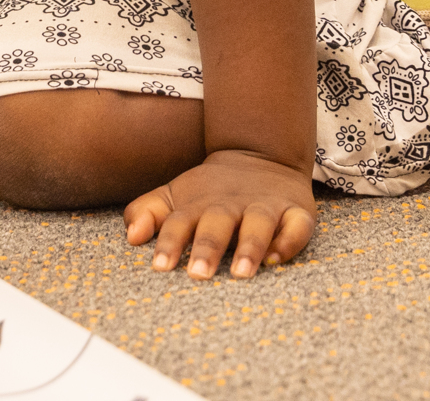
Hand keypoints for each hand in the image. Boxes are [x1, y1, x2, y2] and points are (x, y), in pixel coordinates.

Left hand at [124, 149, 316, 279]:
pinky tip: (278, 258)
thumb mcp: (174, 195)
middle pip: (218, 224)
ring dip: (250, 247)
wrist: (259, 156)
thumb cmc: (209, 192)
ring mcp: (264, 207)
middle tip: (198, 275)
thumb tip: (132, 236)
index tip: (160, 266)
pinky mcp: (296, 211)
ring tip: (241, 273)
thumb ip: (147, 212)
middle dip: (207, 247)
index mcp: (198, 204)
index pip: (180, 222)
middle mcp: (231, 205)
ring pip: (258, 225)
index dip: (170, 243)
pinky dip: (290, 241)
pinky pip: (297, 226)